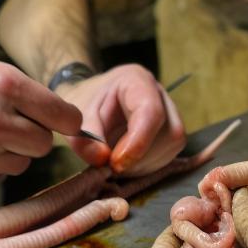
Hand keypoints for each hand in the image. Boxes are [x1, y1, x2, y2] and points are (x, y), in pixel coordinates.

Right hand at [0, 54, 83, 185]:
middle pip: (44, 144)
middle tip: (12, 125)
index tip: (63, 123)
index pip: (63, 115)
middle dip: (34, 136)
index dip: (66, 120)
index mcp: (4, 85)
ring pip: (22, 163)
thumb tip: (61, 119)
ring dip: (10, 153)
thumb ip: (22, 93)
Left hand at [59, 64, 186, 174]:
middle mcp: (159, 94)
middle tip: (112, 166)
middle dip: (141, 157)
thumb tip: (102, 159)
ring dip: (145, 164)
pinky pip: (170, 153)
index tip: (116, 163)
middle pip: (168, 131)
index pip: (151, 112)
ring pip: (172, 144)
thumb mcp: (75, 118)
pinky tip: (128, 164)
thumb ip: (85, 139)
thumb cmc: (84, 104)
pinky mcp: (170, 131)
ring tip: (118, 164)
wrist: (89, 99)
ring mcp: (169, 111)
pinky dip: (148, 166)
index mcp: (136, 80)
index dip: (138, 142)